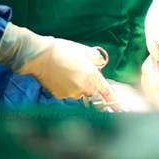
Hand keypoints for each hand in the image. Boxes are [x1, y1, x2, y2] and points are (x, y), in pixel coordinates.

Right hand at [0, 24, 116, 102]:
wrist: (40, 56)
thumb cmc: (62, 50)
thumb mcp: (83, 50)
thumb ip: (95, 58)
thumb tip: (100, 63)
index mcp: (91, 76)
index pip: (106, 91)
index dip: (112, 99)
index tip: (119, 109)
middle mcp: (83, 88)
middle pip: (91, 91)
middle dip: (88, 84)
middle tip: (78, 71)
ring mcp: (70, 93)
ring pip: (77, 92)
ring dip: (75, 85)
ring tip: (65, 71)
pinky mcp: (59, 96)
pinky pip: (66, 93)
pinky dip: (64, 87)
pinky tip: (58, 76)